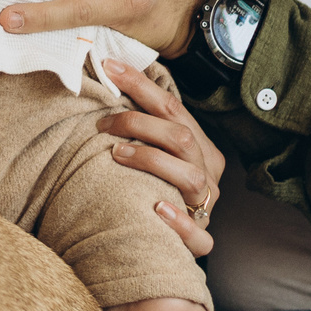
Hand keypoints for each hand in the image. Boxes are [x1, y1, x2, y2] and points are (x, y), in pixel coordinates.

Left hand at [100, 60, 225, 256]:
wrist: (167, 243)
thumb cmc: (156, 188)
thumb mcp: (157, 154)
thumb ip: (143, 129)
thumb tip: (108, 81)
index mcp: (200, 148)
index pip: (173, 108)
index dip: (141, 85)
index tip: (109, 67)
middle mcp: (207, 173)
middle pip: (180, 138)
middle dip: (139, 123)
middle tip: (102, 124)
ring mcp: (206, 206)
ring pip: (189, 178)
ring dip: (151, 161)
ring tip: (116, 154)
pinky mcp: (200, 238)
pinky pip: (198, 234)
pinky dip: (178, 221)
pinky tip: (157, 210)